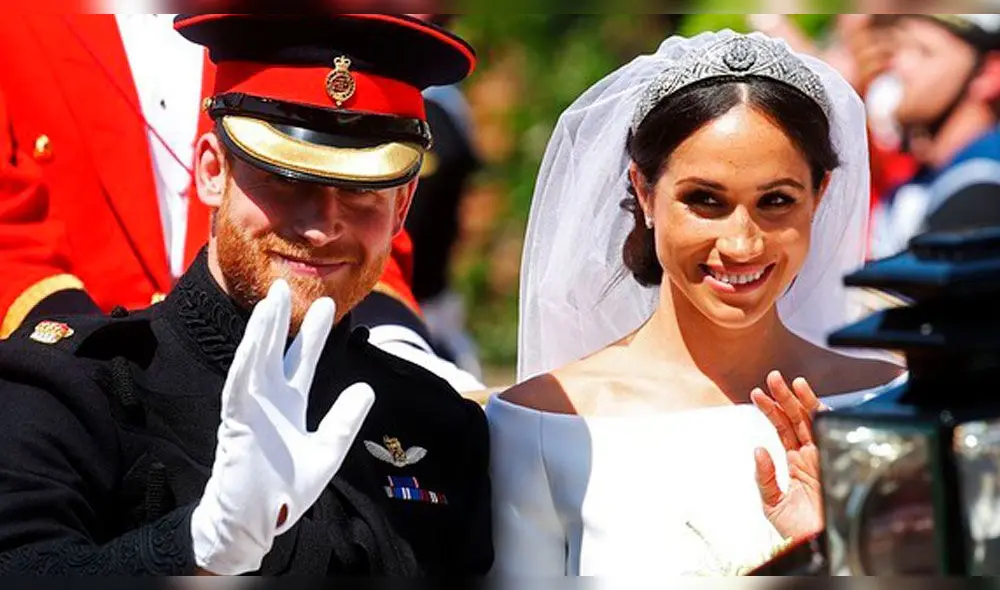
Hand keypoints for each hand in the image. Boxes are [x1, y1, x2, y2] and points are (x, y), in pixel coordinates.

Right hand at [190, 280, 374, 574]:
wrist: (258, 520)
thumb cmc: (287, 489)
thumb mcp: (329, 449)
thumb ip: (346, 419)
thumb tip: (366, 388)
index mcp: (288, 404)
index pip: (301, 360)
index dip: (312, 334)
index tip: (328, 305)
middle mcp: (268, 400)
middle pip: (276, 350)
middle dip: (283, 318)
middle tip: (290, 285)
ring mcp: (250, 408)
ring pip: (255, 359)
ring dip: (262, 330)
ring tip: (272, 299)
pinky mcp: (236, 422)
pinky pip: (240, 385)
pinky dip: (247, 360)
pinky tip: (255, 339)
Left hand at [751, 371, 827, 542]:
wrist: (820, 546)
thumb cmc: (799, 531)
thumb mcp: (773, 503)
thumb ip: (764, 477)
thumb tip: (757, 450)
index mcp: (797, 464)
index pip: (782, 429)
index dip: (770, 411)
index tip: (756, 394)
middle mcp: (810, 456)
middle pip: (796, 419)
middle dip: (783, 397)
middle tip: (770, 377)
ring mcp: (822, 455)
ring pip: (810, 419)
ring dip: (798, 398)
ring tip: (785, 381)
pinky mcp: (832, 458)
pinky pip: (825, 429)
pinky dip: (816, 411)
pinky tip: (805, 396)